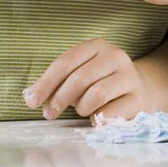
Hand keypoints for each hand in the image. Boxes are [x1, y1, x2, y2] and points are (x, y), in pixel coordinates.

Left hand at [23, 39, 150, 122]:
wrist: (137, 91)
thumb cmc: (98, 84)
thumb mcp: (78, 76)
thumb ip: (55, 84)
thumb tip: (29, 97)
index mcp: (97, 46)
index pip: (67, 61)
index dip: (46, 82)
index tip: (31, 101)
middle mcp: (116, 56)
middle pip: (80, 78)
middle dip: (59, 99)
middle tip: (49, 114)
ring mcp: (129, 77)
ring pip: (96, 95)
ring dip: (81, 108)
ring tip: (82, 110)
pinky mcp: (138, 98)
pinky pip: (110, 113)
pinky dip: (97, 120)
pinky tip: (96, 119)